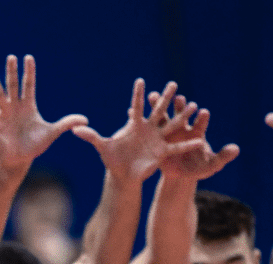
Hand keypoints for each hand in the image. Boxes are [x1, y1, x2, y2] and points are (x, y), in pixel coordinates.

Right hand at [0, 55, 87, 172]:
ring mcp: (4, 114)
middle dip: (12, 71)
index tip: (29, 58)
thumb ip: (66, 123)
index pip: (29, 85)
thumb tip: (86, 119)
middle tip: (11, 57)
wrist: (19, 159)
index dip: (29, 72)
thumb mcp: (51, 133)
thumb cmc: (34, 145)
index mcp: (28, 106)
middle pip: (13, 85)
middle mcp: (15, 106)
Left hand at [72, 79, 203, 182]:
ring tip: (194, 105)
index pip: (137, 106)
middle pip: (158, 110)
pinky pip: (176, 147)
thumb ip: (91, 137)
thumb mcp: (102, 147)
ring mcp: (157, 139)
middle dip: (166, 98)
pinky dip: (186, 145)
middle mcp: (148, 129)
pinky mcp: (162, 152)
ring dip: (182, 116)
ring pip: (171, 125)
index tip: (140, 80)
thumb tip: (73, 129)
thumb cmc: (113, 159)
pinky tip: (199, 140)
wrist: (123, 174)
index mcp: (134, 125)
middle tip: (174, 83)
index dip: (138, 94)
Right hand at [145, 92, 239, 181]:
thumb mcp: (212, 165)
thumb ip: (223, 156)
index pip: (200, 124)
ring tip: (151, 94)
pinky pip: (146, 127)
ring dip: (156, 105)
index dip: (202, 119)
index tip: (203, 112)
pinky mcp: (155, 139)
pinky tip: (130, 111)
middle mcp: (181, 129)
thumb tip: (236, 149)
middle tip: (179, 97)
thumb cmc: (198, 168)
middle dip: (179, 107)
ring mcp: (167, 132)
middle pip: (180, 116)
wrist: (181, 174)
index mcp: (196, 134)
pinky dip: (139, 119)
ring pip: (162, 117)